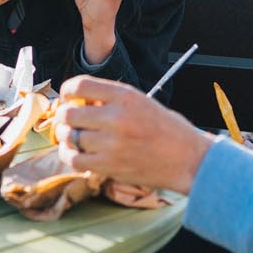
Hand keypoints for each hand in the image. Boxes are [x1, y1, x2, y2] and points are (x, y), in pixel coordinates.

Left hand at [54, 76, 213, 193]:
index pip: (80, 85)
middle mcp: (116, 118)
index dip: (67, 91)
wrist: (188, 159)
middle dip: (64, 116)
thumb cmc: (167, 130)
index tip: (69, 98)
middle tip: (68, 120)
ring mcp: (112, 144)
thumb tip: (77, 101)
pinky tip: (75, 153)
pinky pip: (74, 159)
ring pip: (69, 137)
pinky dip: (69, 156)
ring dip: (66, 136)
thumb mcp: (142, 102)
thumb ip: (111, 100)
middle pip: (69, 113)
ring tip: (72, 137)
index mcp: (125, 96)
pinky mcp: (109, 166)